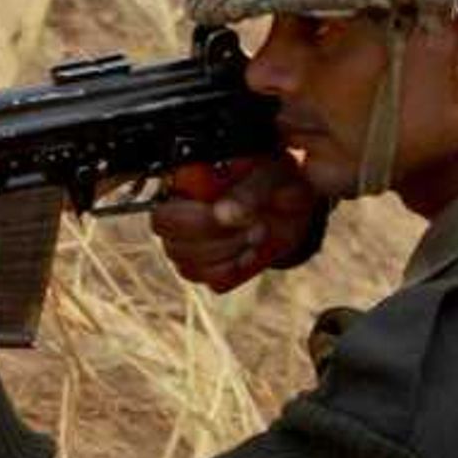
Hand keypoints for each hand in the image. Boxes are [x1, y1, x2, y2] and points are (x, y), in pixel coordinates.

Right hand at [149, 156, 321, 293]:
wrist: (294, 205)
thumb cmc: (274, 180)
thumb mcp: (268, 176)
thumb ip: (246, 192)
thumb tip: (223, 216)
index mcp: (183, 189)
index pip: (163, 216)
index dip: (196, 220)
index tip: (235, 213)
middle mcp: (177, 220)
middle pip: (173, 247)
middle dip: (218, 239)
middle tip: (254, 224)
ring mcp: (190, 249)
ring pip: (191, 268)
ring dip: (232, 252)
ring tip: (260, 231)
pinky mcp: (211, 272)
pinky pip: (215, 282)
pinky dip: (239, 268)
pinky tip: (254, 250)